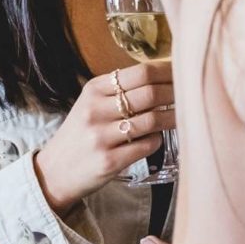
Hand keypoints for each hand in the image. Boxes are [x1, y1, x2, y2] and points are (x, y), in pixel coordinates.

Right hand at [31, 61, 172, 210]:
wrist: (54, 172)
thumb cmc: (80, 135)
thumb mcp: (91, 105)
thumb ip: (119, 91)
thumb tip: (164, 78)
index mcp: (93, 90)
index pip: (140, 72)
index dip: (168, 72)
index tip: (185, 73)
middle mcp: (95, 110)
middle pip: (149, 93)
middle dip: (176, 93)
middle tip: (190, 95)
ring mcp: (101, 137)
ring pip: (152, 120)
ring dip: (172, 118)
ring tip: (180, 117)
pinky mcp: (109, 161)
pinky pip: (147, 146)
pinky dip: (157, 141)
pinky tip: (156, 139)